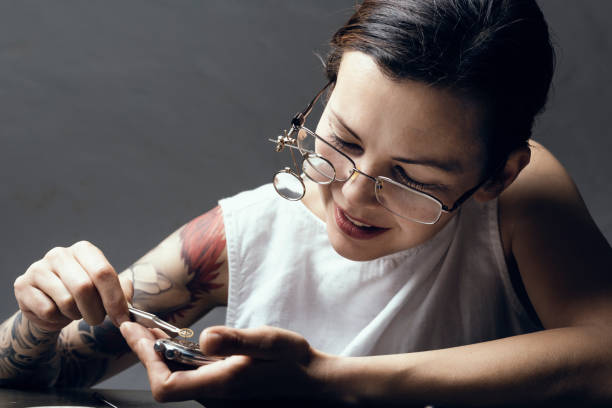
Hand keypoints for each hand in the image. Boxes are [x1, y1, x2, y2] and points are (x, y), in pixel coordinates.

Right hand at [13, 240, 131, 331]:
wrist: (49, 303)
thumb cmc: (83, 294)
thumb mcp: (105, 289)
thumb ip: (121, 293)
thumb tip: (126, 306)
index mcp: (84, 250)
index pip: (103, 272)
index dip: (115, 299)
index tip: (122, 319)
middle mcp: (60, 254)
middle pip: (84, 287)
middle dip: (96, 311)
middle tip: (97, 320)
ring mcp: (39, 268)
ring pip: (66, 301)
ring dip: (76, 315)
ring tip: (75, 312)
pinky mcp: (23, 285)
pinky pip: (48, 311)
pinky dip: (58, 319)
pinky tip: (57, 313)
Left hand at [120, 322, 331, 402]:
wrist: (314, 382)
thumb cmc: (294, 361)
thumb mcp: (268, 342)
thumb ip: (236, 341)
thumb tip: (205, 338)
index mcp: (221, 384)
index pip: (166, 384)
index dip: (146, 358)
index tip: (133, 331)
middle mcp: (215, 394)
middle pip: (166, 381)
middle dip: (147, 352)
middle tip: (136, 326)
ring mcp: (219, 394)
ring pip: (177, 378)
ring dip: (161, 355)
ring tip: (152, 330)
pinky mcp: (224, 389)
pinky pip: (191, 376)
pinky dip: (179, 358)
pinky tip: (181, 342)